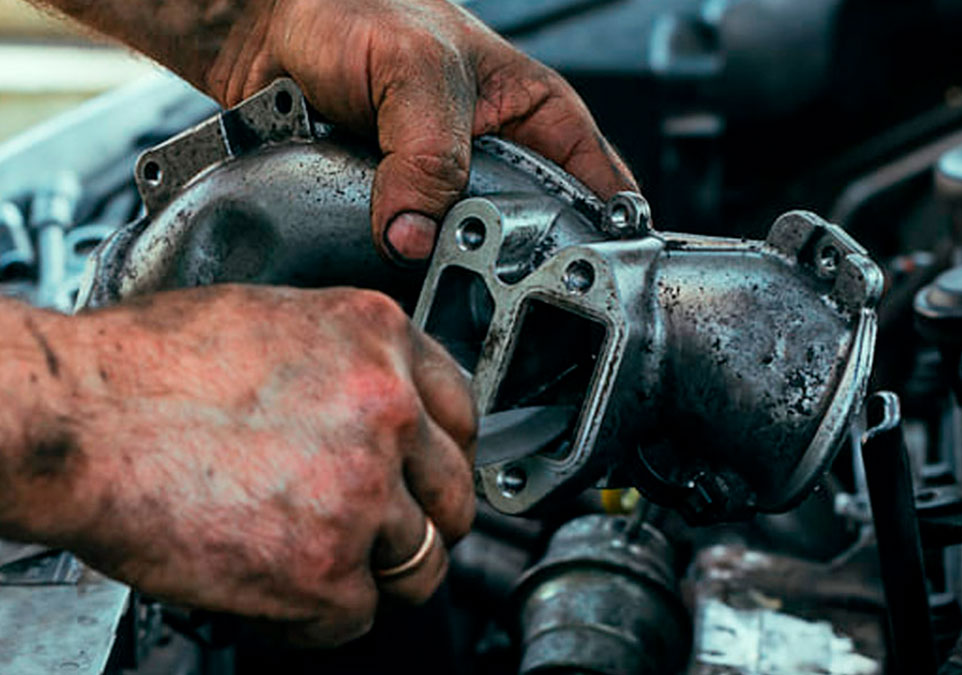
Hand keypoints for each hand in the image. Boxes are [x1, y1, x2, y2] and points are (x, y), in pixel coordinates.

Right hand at [50, 285, 475, 645]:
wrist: (72, 420)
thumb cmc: (142, 368)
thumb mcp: (270, 320)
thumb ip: (342, 360)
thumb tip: (371, 398)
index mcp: (377, 338)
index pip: (463, 410)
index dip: (444, 451)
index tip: (430, 471)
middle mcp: (386, 410)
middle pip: (453, 490)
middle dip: (424, 516)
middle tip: (384, 527)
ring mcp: (362, 492)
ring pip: (419, 559)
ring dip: (380, 570)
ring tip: (329, 562)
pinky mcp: (324, 569)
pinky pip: (358, 614)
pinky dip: (323, 615)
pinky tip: (283, 591)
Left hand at [206, 0, 636, 262]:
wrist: (264, 26)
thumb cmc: (352, 8)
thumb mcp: (416, 70)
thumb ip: (428, 153)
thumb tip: (419, 236)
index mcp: (536, 116)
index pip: (600, 192)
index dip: (603, 241)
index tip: (581, 279)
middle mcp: (498, 159)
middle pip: (532, 239)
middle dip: (508, 264)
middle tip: (483, 278)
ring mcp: (445, 191)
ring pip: (465, 257)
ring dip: (443, 269)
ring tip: (426, 269)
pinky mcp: (396, 213)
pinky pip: (407, 258)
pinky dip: (394, 265)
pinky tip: (384, 261)